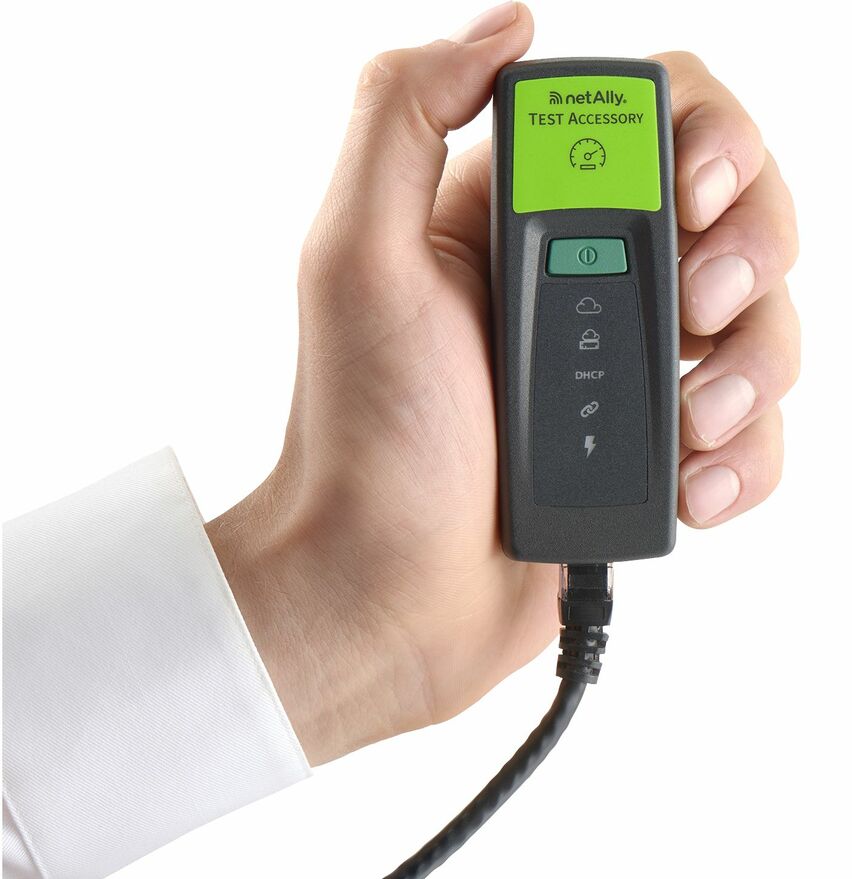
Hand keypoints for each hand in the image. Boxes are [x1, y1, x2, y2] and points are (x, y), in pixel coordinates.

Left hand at [206, 4, 798, 764]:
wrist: (383, 588)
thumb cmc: (364, 439)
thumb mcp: (354, 257)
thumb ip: (404, 117)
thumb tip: (508, 27)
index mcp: (512, 222)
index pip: (653, 127)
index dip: (705, 139)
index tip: (690, 200)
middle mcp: (574, 286)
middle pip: (731, 219)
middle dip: (750, 252)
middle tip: (700, 312)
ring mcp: (617, 375)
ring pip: (758, 326)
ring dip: (757, 366)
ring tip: (693, 425)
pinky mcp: (645, 454)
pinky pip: (747, 431)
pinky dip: (747, 453)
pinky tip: (696, 484)